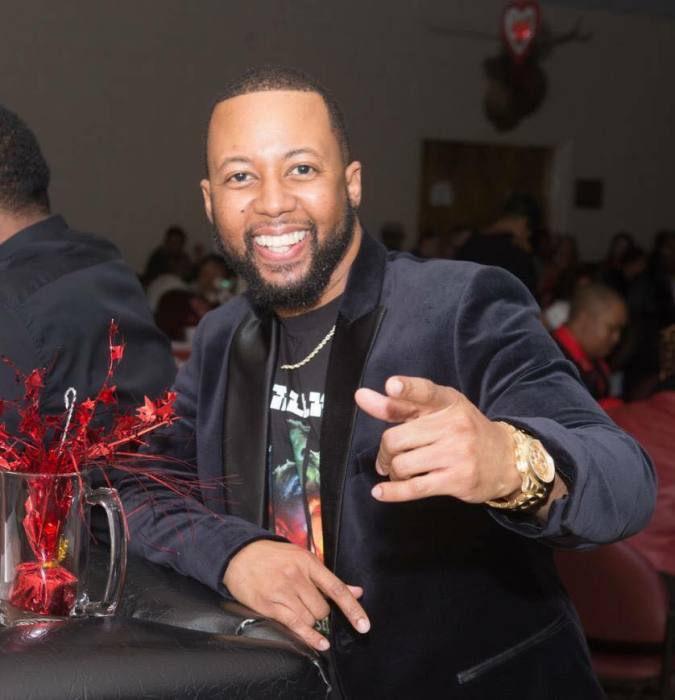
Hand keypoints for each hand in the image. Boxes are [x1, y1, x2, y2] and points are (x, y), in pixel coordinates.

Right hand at [223, 540, 369, 650]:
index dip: (352, 609)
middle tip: (308, 602)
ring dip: (309, 619)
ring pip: (310, 618)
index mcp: (308, 561)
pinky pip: (295, 625)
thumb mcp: (302, 558)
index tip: (364, 625)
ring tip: (297, 606)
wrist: (239, 554)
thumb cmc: (273, 556)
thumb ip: (328, 578)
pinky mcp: (269, 604)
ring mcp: (282, 591)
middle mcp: (296, 576)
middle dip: (320, 612)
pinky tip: (320, 644)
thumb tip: (357, 591)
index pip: (336, 588)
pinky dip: (309, 637)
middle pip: (322, 608)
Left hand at [354, 376, 520, 503]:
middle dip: (385, 451)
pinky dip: (393, 492)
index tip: (391, 386)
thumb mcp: (437, 411)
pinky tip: (380, 492)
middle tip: (388, 458)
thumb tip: (360, 396)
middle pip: (397, 438)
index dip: (407, 389)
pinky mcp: (456, 480)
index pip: (425, 392)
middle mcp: (453, 425)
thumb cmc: (463, 431)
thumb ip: (399, 405)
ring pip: (402, 464)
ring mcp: (456, 453)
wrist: (505, 459)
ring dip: (393, 471)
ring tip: (399, 472)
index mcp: (447, 402)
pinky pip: (415, 487)